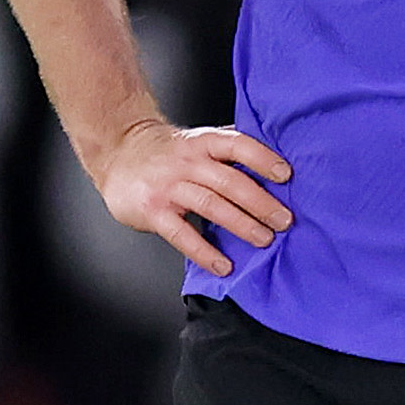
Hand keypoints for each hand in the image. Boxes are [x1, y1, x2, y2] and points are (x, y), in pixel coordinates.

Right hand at [93, 117, 291, 276]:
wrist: (118, 152)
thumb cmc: (166, 151)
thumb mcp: (197, 140)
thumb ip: (228, 148)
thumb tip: (275, 160)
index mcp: (203, 142)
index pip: (237, 145)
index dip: (263, 159)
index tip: (286, 175)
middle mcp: (187, 162)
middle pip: (230, 181)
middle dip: (261, 202)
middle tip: (284, 221)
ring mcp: (169, 186)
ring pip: (211, 205)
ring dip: (241, 224)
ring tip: (263, 240)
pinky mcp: (153, 210)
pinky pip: (182, 234)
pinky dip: (204, 252)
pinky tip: (222, 265)